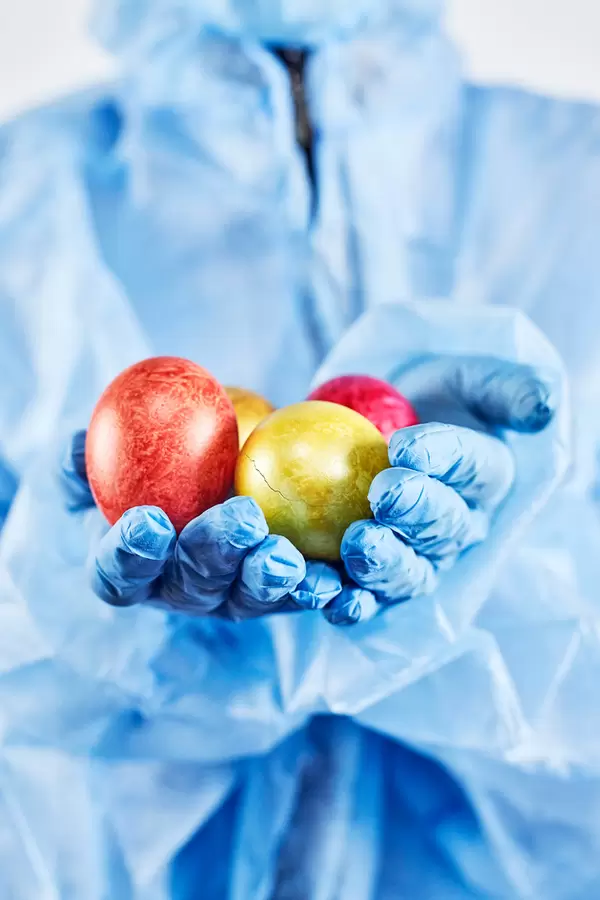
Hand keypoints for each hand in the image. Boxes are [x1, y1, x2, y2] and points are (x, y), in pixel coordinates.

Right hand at [61, 430, 342, 618]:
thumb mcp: (107, 458)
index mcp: (136, 567)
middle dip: (218, 556)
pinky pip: (304, 592)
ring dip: (274, 580)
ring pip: (253, 597)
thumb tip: (78, 446)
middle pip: (196, 584)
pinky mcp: (286, 588)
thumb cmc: (147, 470)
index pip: (120, 573)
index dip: (130, 555)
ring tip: (293, 559)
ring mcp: (236, 595)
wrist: (215, 476)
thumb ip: (86, 459)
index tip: (149, 521)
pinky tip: (342, 577)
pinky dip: (324, 588)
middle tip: (242, 521)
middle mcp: (185, 590)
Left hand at [334, 355, 555, 622]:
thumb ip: (507, 389)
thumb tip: (544, 407)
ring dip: (384, 564)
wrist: (370, 421)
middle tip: (385, 495)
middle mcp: (457, 526)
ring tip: (358, 545)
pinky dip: (347, 601)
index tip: (403, 445)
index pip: (472, 467)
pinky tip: (326, 593)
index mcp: (486, 475)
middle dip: (416, 513)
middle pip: (443, 527)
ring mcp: (416, 558)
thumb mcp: (466, 378)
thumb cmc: (426, 394)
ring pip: (409, 572)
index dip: (442, 457)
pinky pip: (364, 598)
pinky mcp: (372, 581)